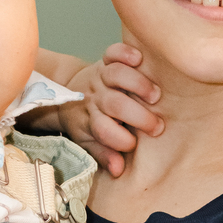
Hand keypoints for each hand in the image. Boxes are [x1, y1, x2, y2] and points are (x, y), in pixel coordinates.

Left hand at [61, 44, 163, 176]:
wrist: (66, 95)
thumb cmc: (85, 122)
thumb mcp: (89, 141)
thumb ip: (104, 154)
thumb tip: (119, 170)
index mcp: (91, 120)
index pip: (103, 130)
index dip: (118, 139)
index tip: (133, 145)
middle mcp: (95, 97)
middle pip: (115, 104)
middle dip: (137, 116)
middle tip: (157, 127)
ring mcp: (100, 77)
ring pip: (117, 75)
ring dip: (137, 84)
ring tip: (155, 96)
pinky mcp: (105, 61)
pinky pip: (113, 52)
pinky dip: (124, 52)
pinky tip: (139, 58)